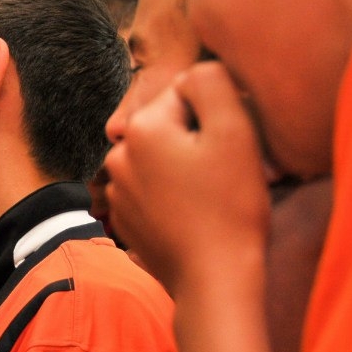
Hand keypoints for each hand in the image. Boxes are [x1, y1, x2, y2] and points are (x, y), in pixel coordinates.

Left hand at [104, 62, 270, 294]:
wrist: (215, 280)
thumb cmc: (230, 206)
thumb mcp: (234, 130)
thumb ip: (211, 82)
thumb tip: (193, 71)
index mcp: (142, 128)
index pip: (187, 94)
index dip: (219, 113)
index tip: (234, 144)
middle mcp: (118, 156)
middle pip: (171, 125)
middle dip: (199, 138)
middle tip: (227, 171)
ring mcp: (118, 190)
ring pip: (162, 157)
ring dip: (187, 166)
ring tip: (214, 194)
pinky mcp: (126, 218)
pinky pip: (154, 188)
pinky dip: (175, 194)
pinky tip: (197, 214)